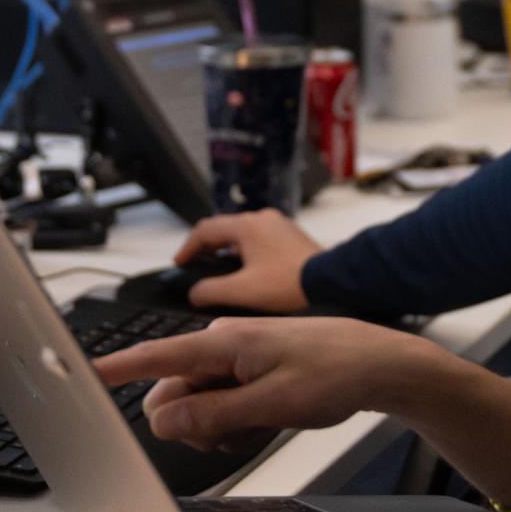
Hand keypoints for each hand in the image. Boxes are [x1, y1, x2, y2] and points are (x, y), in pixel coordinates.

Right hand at [92, 317, 444, 447]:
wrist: (382, 363)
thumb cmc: (337, 373)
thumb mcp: (272, 405)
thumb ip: (213, 415)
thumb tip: (163, 420)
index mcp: (223, 341)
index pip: (155, 355)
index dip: (115, 369)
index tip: (79, 373)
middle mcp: (223, 341)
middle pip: (175, 391)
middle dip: (191, 422)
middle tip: (233, 435)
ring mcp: (238, 352)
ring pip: (200, 400)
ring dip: (218, 423)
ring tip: (261, 424)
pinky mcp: (251, 364)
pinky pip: (223, 398)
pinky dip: (236, 416)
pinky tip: (266, 420)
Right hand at [175, 209, 321, 312]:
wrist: (331, 283)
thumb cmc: (287, 285)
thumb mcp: (241, 291)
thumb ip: (210, 291)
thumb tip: (195, 293)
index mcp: (247, 225)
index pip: (206, 230)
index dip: (188, 247)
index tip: (179, 264)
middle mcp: (263, 218)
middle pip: (224, 228)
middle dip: (206, 247)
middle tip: (194, 266)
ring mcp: (279, 225)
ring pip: (243, 234)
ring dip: (226, 249)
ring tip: (217, 269)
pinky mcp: (291, 237)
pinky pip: (259, 239)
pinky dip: (245, 251)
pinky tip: (246, 270)